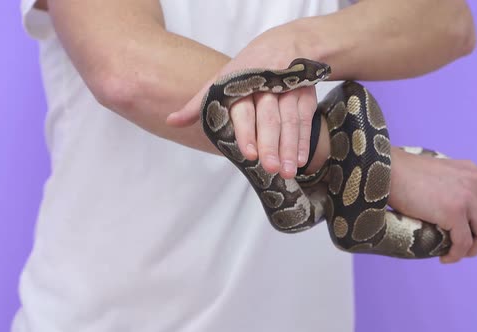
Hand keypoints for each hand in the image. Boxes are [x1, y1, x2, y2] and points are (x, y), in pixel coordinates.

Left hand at [166, 25, 318, 178]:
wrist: (285, 45)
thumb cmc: (247, 69)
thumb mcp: (223, 81)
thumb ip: (198, 103)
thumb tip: (171, 121)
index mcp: (243, 82)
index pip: (244, 110)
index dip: (246, 132)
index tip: (247, 154)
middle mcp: (267, 85)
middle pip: (270, 118)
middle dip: (271, 144)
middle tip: (269, 168)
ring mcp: (289, 90)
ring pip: (290, 121)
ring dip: (290, 148)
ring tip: (286, 172)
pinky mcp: (305, 95)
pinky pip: (306, 120)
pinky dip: (304, 141)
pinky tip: (301, 160)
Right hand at [388, 148, 476, 263]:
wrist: (387, 170)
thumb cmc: (402, 173)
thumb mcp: (438, 171)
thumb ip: (453, 183)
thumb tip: (450, 206)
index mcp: (472, 171)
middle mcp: (476, 182)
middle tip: (469, 247)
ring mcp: (467, 197)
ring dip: (476, 249)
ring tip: (458, 253)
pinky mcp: (453, 211)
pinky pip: (464, 243)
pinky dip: (457, 255)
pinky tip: (445, 258)